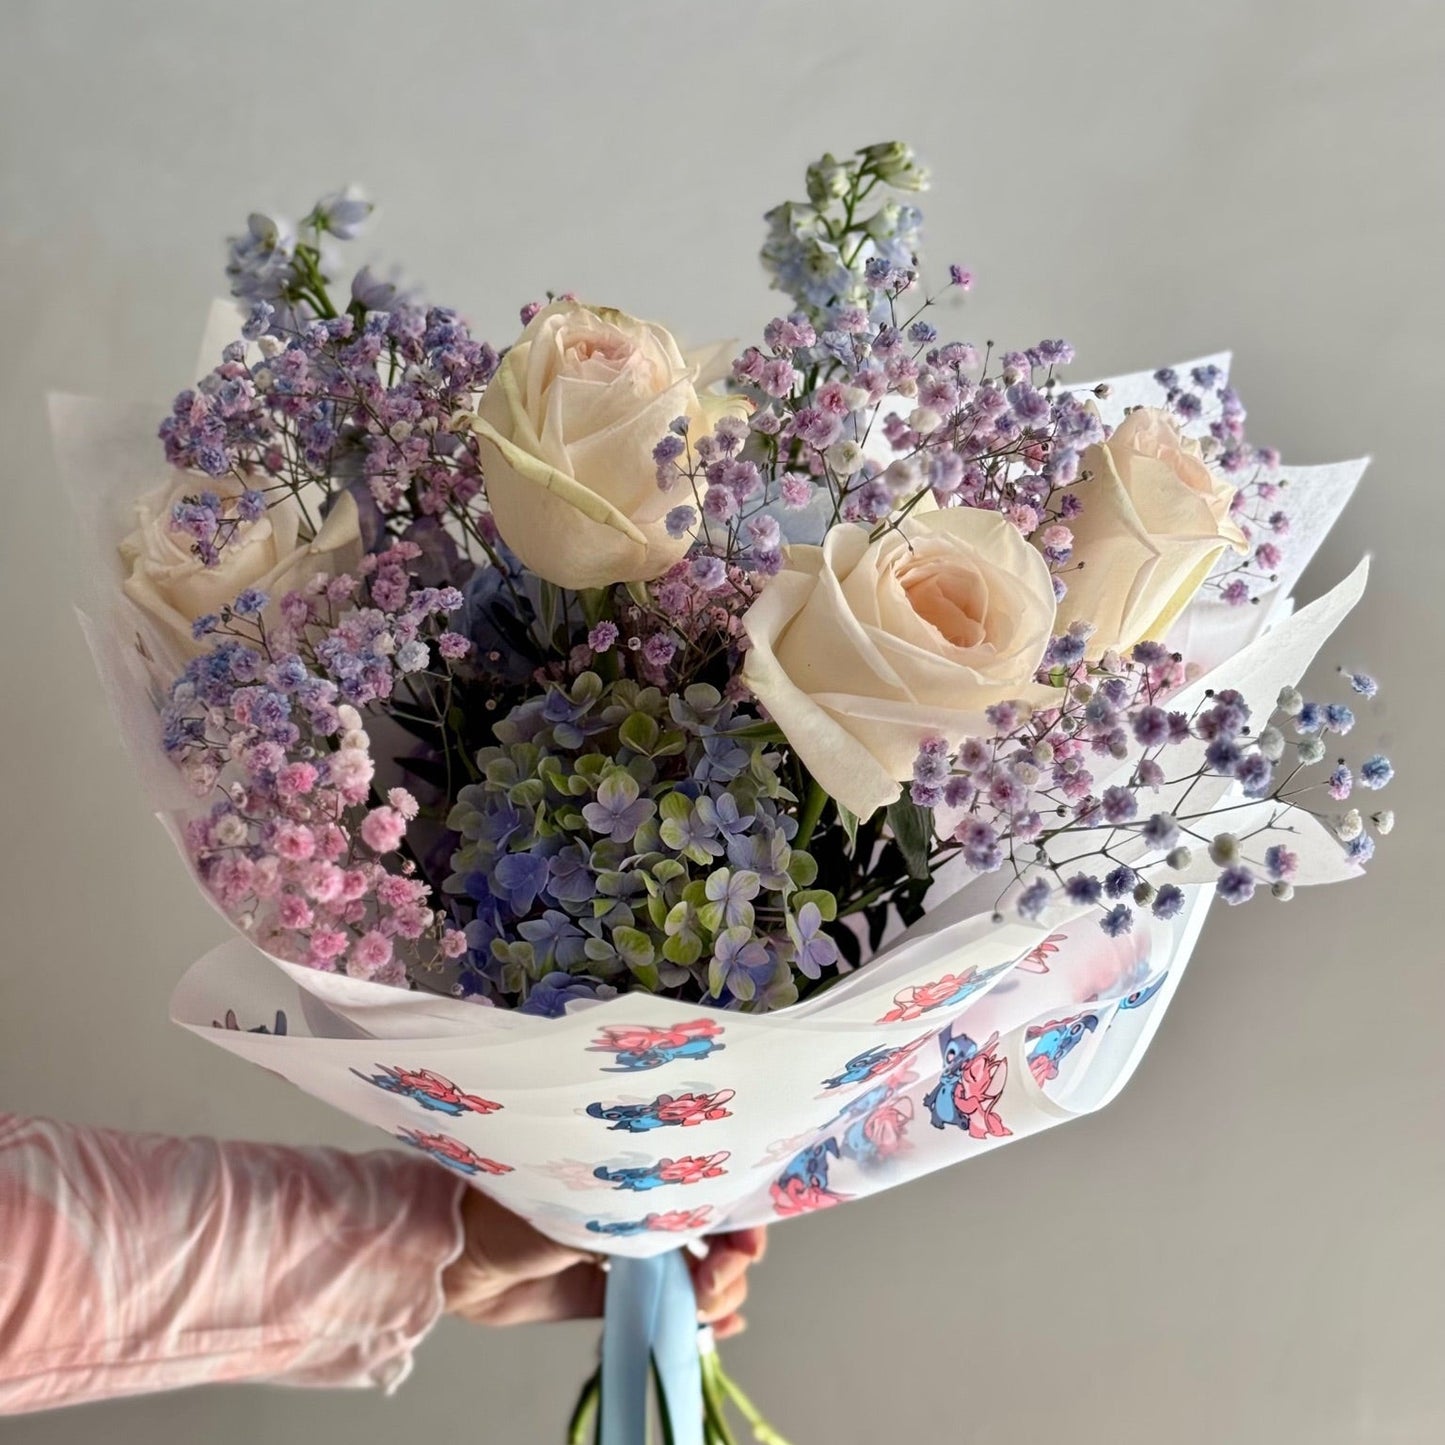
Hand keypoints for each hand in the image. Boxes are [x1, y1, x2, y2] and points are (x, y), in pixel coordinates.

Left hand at [442, 1188, 766, 1336]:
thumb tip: (711, 1237)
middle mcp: (639, 1207)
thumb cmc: (523, 1203)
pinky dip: (693, 1318)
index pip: (709, 1187)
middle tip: (715, 1282)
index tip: (744, 1244)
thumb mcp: (599, 1199)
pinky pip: (662, 1308)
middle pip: (710, 1234)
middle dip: (730, 1261)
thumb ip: (656, 1215)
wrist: (459, 1253)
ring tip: (711, 1310)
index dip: (737, 1216)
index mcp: (639, 1170)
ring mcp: (626, 1253)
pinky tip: (719, 1328)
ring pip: (692, 1273)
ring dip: (717, 1293)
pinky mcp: (607, 1294)